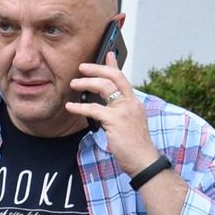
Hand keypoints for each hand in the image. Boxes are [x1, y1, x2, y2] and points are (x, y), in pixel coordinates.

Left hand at [67, 54, 161, 175]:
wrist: (143, 160)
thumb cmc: (134, 146)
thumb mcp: (128, 124)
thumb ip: (119, 112)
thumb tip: (105, 108)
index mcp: (134, 102)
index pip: (123, 78)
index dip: (114, 64)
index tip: (107, 53)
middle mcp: (131, 102)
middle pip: (114, 76)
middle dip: (96, 68)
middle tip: (82, 68)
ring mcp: (124, 110)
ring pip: (104, 87)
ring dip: (86, 83)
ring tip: (74, 84)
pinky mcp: (115, 120)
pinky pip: (94, 108)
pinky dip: (80, 106)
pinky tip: (70, 106)